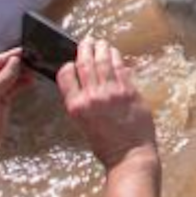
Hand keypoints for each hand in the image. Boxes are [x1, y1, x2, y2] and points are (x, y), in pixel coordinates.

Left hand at [0, 49, 27, 157]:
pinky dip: (21, 83)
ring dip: (21, 73)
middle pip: (3, 67)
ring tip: (35, 69)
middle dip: (18, 65)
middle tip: (34, 60)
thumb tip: (15, 61)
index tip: (25, 52)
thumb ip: (4, 78)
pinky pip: (12, 86)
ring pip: (9, 76)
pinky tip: (30, 80)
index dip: (10, 57)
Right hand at [58, 38, 157, 167]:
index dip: (68, 64)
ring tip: (100, 42)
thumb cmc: (106, 144)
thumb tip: (87, 82)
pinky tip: (115, 53)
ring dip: (101, 49)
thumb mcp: (84, 124)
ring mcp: (112, 92)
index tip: (72, 60)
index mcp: (76, 106)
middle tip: (86, 41)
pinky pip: (121, 69)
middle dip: (85, 48)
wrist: (129, 155)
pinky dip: (117, 58)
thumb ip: (83, 102)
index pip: (65, 75)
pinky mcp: (129, 92)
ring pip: (103, 62)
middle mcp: (91, 97)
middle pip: (85, 64)